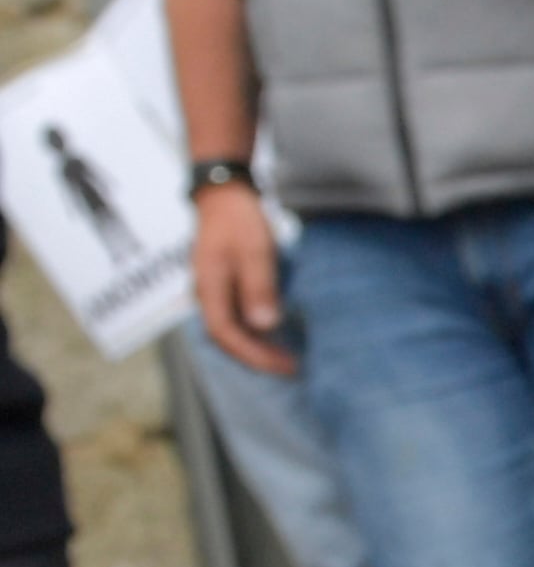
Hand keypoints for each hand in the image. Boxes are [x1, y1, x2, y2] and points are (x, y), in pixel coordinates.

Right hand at [190, 185, 291, 375]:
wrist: (225, 197)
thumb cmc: (239, 221)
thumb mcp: (255, 251)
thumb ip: (259, 287)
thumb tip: (264, 325)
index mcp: (209, 289)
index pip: (225, 335)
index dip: (254, 355)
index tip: (285, 365)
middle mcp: (207, 295)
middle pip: (228, 338)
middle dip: (258, 357)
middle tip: (293, 369)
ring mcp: (214, 292)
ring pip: (233, 330)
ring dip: (258, 347)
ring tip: (288, 360)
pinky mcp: (225, 287)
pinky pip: (237, 317)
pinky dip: (257, 332)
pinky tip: (278, 336)